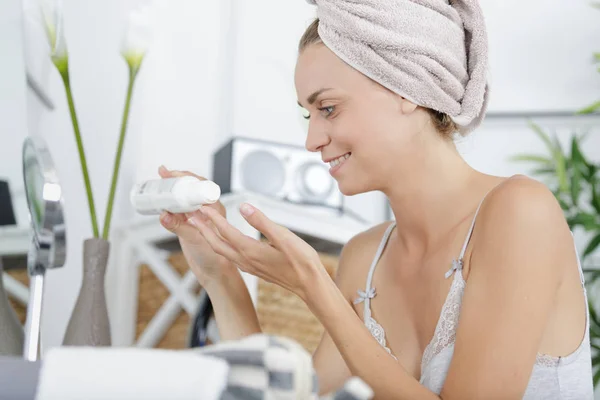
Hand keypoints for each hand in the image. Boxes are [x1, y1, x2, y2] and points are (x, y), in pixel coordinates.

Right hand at [157, 166, 236, 284]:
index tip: (172, 174)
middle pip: (191, 188)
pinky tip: (160, 201)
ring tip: (159, 182)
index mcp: (214, 209)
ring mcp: (198, 217)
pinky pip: (178, 209)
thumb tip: (164, 214)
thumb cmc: (214, 258)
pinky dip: (169, 203)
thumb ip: (179, 227)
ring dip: (172, 189)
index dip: (186, 177)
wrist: (214, 273)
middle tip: (162, 173)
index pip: (200, 186)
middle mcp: (207, 210)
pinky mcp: (189, 225)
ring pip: (184, 198)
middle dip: (177, 179)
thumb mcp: (195, 240)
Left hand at [192, 202, 327, 301]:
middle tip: (191, 216)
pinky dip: (222, 245)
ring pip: (223, 251)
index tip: (202, 207)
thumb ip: (262, 221)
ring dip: (210, 237)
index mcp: (251, 251)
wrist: (310, 285)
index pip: (226, 231)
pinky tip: (224, 242)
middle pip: (217, 243)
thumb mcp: (284, 237)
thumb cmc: (301, 262)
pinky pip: (231, 256)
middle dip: (203, 229)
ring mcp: (250, 266)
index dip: (213, 218)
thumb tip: (244, 206)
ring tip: (202, 227)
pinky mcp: (255, 268)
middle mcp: (246, 260)